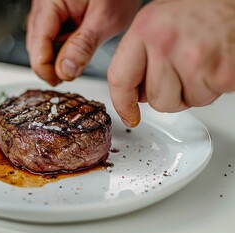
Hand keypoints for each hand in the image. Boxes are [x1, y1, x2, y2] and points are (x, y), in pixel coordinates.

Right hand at [26, 0, 140, 85]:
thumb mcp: (105, 18)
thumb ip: (83, 46)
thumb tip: (65, 71)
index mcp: (50, 4)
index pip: (37, 49)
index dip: (48, 70)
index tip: (63, 80)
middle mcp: (43, 6)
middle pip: (36, 48)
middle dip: (52, 65)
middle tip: (72, 73)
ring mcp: (47, 10)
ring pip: (42, 44)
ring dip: (57, 57)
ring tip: (77, 59)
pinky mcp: (55, 13)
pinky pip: (51, 36)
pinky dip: (61, 48)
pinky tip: (76, 48)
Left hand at [108, 0, 234, 127]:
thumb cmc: (201, 7)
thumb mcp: (157, 21)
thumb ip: (140, 55)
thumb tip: (137, 94)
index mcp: (145, 29)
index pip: (120, 78)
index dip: (122, 103)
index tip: (127, 114)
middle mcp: (165, 43)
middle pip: (156, 100)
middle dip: (169, 95)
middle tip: (182, 71)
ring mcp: (193, 59)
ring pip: (182, 104)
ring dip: (191, 92)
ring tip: (200, 63)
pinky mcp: (220, 73)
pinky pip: (208, 99)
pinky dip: (212, 87)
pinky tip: (214, 64)